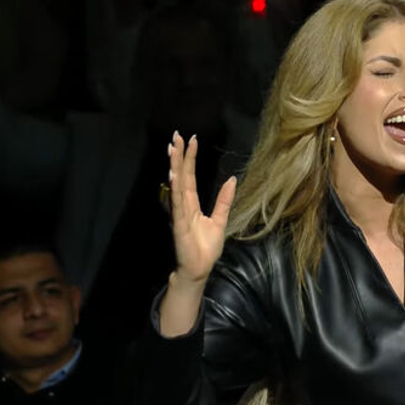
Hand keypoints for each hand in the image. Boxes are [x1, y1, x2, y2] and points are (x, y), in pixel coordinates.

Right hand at [168, 131, 235, 283]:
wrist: (199, 269)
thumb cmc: (206, 248)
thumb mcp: (219, 220)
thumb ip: (224, 200)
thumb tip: (231, 179)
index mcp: (192, 204)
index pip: (190, 177)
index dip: (190, 158)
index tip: (191, 140)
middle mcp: (184, 205)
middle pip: (181, 176)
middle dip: (179, 155)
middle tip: (176, 135)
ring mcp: (180, 213)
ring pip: (177, 185)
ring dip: (175, 166)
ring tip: (173, 148)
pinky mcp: (180, 224)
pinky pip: (178, 203)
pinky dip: (176, 189)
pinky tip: (174, 175)